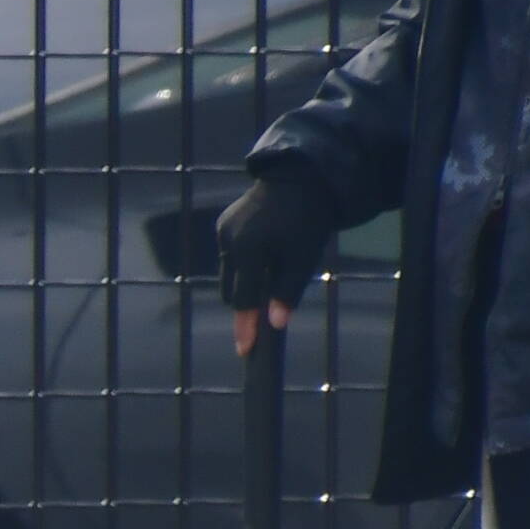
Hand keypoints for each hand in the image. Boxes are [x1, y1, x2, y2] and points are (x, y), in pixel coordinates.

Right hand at [215, 163, 339, 353]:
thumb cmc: (307, 221)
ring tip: (268, 275)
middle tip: (266, 311)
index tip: (245, 349)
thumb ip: (287, 291)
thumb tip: (275, 324)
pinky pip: (229, 255)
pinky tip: (262, 254)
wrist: (300, 178)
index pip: (243, 299)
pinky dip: (242, 263)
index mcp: (248, 250)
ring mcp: (222, 232)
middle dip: (245, 303)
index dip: (246, 326)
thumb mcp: (304, 258)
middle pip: (230, 290)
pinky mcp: (222, 224)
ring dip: (244, 281)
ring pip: (229, 273)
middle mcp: (228, 242)